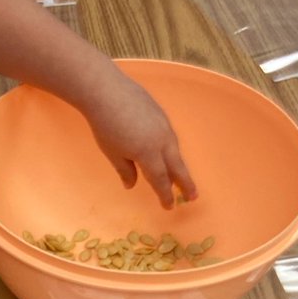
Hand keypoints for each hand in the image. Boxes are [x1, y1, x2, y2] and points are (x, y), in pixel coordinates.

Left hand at [81, 71, 197, 208]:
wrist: (107, 91)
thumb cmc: (105, 126)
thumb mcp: (113, 153)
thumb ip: (125, 171)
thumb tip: (131, 184)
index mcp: (148, 154)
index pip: (160, 180)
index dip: (165, 195)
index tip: (169, 207)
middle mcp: (162, 140)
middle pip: (177, 167)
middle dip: (185, 183)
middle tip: (192, 197)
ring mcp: (164, 125)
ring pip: (175, 151)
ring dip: (179, 166)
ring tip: (182, 178)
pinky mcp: (161, 114)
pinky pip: (170, 137)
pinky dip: (171, 150)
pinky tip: (168, 154)